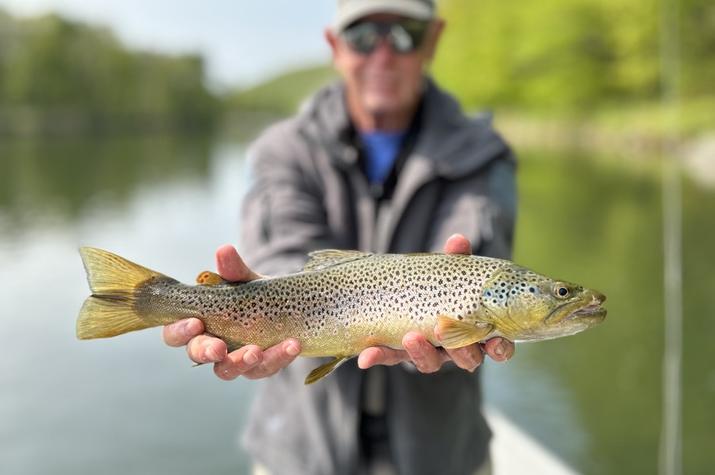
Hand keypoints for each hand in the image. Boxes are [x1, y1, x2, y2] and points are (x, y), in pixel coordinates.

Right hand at [162, 244, 300, 380]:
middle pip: (197, 355)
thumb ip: (234, 270)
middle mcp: (211, 345)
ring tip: (257, 351)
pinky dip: (278, 357)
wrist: (287, 307)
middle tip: (219, 348)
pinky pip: (264, 368)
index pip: (175, 333)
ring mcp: (234, 360)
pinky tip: (292, 344)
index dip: (180, 330)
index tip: (195, 323)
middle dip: (206, 352)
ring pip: (228, 370)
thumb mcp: (246, 280)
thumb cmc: (253, 295)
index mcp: (198, 324)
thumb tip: (224, 250)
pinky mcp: (259, 367)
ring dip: (241, 362)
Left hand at [357, 234, 515, 372]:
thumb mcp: (449, 271)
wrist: (407, 290)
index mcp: (478, 330)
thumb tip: (457, 241)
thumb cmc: (443, 284)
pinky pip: (391, 357)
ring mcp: (430, 353)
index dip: (500, 349)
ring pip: (431, 363)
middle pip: (466, 359)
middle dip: (459, 350)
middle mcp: (457, 348)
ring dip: (421, 353)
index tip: (496, 344)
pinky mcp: (401, 353)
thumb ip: (456, 260)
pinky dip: (379, 357)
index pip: (497, 347)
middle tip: (444, 331)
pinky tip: (365, 357)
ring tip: (411, 337)